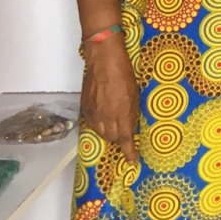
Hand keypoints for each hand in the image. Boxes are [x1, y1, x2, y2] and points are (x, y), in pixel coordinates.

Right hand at [80, 38, 139, 162]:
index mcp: (122, 112)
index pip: (126, 138)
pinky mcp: (85, 106)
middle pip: (113, 137)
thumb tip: (130, 124)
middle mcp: (107, 116)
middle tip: (125, 136)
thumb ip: (131, 111)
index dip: (129, 152)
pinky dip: (99, 125)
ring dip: (109, 133)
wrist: (104, 59)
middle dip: (120, 140)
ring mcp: (94, 112)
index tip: (132, 161)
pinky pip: (92, 123)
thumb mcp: (134, 93)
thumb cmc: (125, 72)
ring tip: (114, 127)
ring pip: (101, 132)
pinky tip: (103, 120)